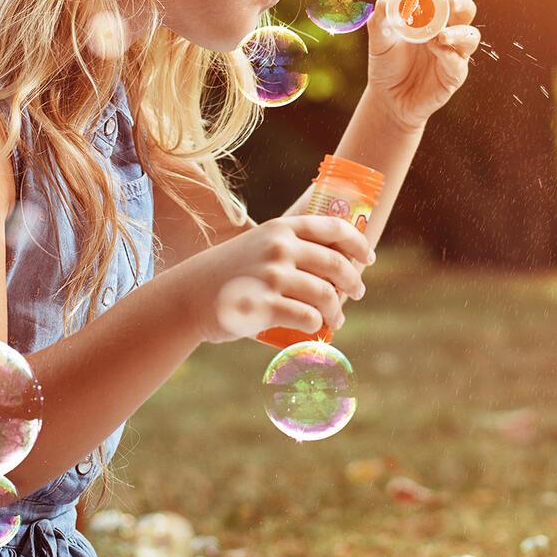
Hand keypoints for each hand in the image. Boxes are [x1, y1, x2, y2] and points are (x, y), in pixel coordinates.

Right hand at [178, 216, 374, 343]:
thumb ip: (288, 246)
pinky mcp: (264, 306)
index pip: (333, 228)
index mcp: (281, 229)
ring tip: (338, 318)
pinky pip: (307, 317)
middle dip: (353, 282)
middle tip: (357, 293)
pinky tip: (317, 328)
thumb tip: (331, 260)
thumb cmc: (229, 273)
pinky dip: (318, 325)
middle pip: (335, 264)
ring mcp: (272, 276)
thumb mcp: (258, 245)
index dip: (358, 243)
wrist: (188, 296)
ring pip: (325, 294)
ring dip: (337, 310)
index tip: (368, 259)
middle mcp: (279, 248)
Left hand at [366, 0, 481, 131]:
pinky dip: (449, 54)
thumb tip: (382, 2)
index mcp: (432, 18)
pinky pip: (459, 63)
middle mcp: (447, 32)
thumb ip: (380, 23)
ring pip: (471, 37)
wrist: (388, 99)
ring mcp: (453, 54)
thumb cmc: (386, 66)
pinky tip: (436, 50)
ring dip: (459, 32)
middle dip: (461, 3)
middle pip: (466, 11)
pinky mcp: (454, 75)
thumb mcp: (379, 43)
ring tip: (441, 35)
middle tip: (449, 2)